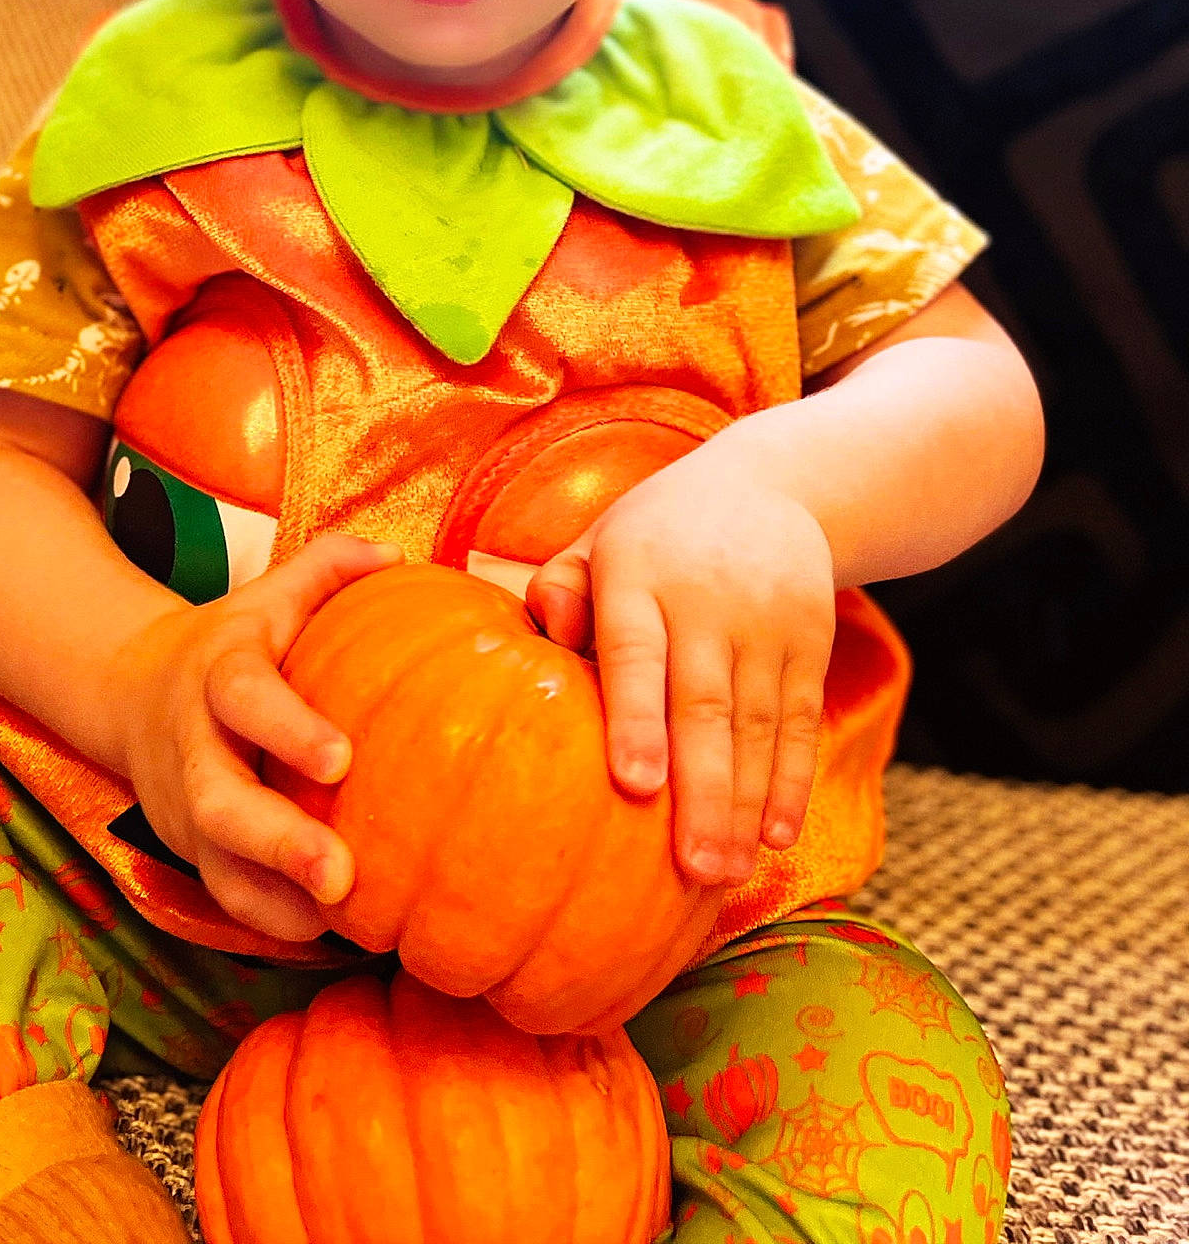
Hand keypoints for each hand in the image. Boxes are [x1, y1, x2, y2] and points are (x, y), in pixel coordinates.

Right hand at [105, 533, 402, 942]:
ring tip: (341, 919)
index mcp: (217, 675)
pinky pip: (229, 902)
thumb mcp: (269, 594)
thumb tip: (397, 558)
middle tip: (340, 875)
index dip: (287, 728)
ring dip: (275, 899)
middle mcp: (194, 749)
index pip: (244, 698)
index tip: (343, 759)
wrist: (132, 693)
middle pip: (219, 804)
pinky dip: (275, 922)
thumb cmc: (232, 642)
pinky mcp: (192, 855)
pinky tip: (333, 933)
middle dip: (277, 842)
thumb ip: (329, 567)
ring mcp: (186, 811)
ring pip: (217, 868)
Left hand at [524, 465, 835, 889]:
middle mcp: (706, 598)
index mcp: (637, 574)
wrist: (773, 484)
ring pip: (756, 722)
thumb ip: (559, 588)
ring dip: (744, 802)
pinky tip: (776, 835)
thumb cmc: (655, 537)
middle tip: (692, 869)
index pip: (636, 651)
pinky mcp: (811, 638)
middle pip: (704, 703)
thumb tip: (545, 634)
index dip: (636, 719)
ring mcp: (766, 620)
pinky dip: (791, 780)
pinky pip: (800, 719)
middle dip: (701, 791)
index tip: (636, 785)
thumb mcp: (599, 542)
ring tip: (725, 873)